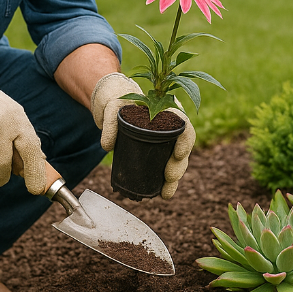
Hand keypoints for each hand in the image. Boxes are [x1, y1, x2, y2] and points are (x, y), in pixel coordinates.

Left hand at [89, 73, 195, 199]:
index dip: (185, 140)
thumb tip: (108, 146)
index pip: (183, 123)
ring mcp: (164, 136)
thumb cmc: (117, 97)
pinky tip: (161, 192)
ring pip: (176, 158)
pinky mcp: (155, 147)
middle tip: (169, 179)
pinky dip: (165, 179)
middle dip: (178, 165)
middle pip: (182, 145)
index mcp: (166, 107)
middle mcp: (170, 122)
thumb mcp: (111, 105)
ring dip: (174, 177)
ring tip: (166, 194)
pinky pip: (165, 162)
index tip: (178, 154)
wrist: (113, 98)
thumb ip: (110, 122)